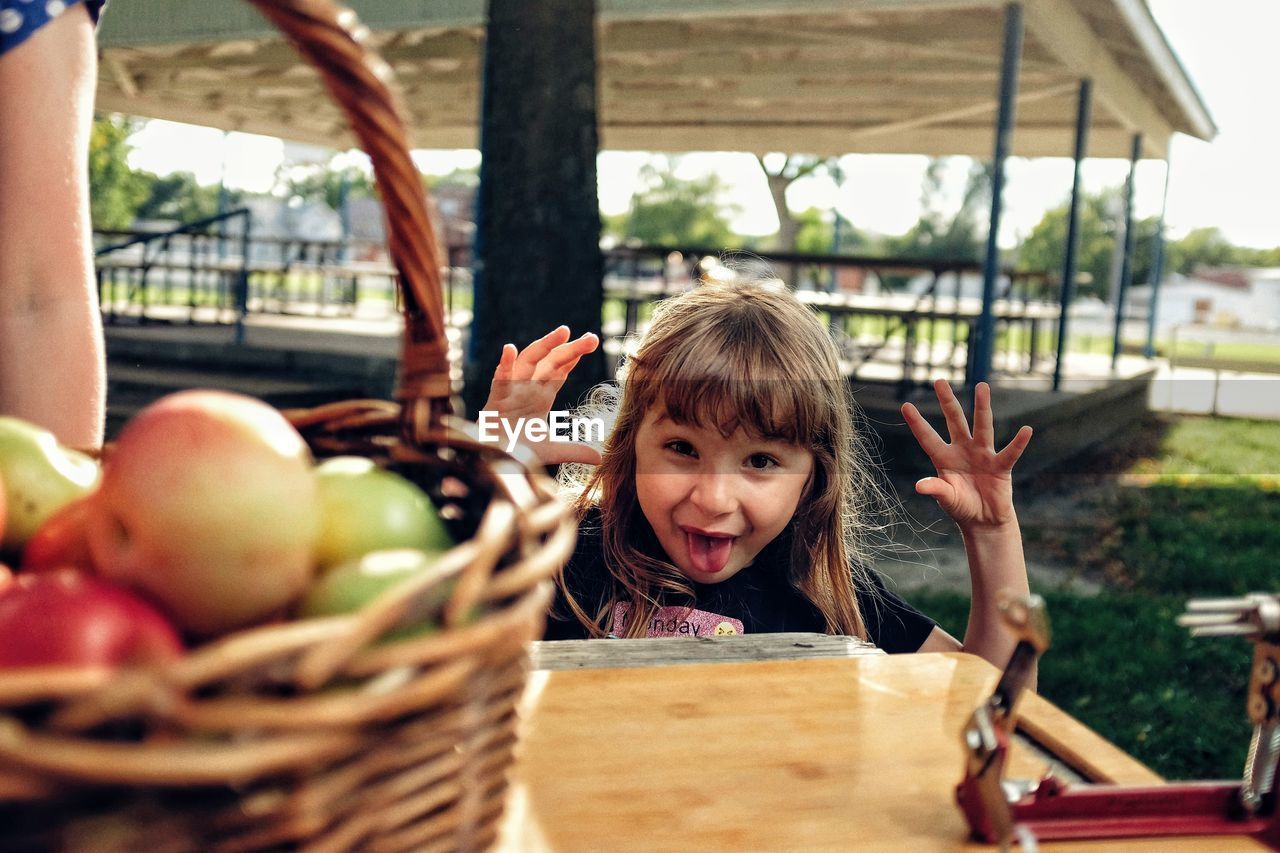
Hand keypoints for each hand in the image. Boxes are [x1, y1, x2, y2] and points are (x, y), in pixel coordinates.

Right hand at [481, 326, 600, 465]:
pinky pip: (500, 379)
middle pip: (551, 361)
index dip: (574, 355)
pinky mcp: (495, 400)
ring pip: (528, 361)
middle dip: (570, 348)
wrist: (491, 461)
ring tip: (562, 332)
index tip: (592, 340)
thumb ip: (573, 451)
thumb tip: (600, 458)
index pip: (560, 370)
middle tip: (592, 338)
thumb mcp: (551, 451)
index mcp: (541, 395)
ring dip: (544, 346)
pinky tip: (509, 349)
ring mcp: (512, 391)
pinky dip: (504, 364)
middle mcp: (528, 388)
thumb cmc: (516, 450)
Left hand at [900, 379, 1031, 531]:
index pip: (928, 437)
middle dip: (947, 402)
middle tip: (940, 381)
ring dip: (982, 407)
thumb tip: (919, 486)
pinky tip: (1026, 430)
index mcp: (944, 458)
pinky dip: (1018, 443)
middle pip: (954, 421)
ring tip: (982, 387)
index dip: (917, 423)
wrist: (984, 521)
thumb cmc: (961, 507)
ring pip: (982, 427)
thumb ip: (935, 489)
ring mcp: (983, 455)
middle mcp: (963, 451)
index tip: (905, 405)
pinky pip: (1010, 452)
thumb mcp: (946, 498)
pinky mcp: (1000, 466)